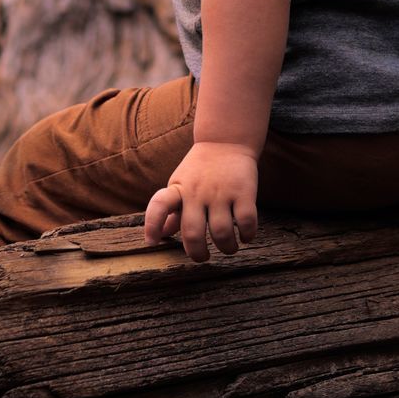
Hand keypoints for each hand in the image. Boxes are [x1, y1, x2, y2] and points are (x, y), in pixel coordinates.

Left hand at [143, 141, 258, 262]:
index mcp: (179, 189)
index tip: (151, 242)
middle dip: (198, 254)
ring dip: (226, 248)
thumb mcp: (180, 184)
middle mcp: (198, 192)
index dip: (152, 225)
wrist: (226, 140)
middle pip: (193, 233)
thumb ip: (171, 211)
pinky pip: (246, 221)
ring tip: (229, 247)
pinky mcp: (244, 190)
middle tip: (204, 257)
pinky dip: (247, 235)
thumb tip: (160, 236)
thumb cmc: (199, 169)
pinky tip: (245, 235)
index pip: (159, 205)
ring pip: (221, 232)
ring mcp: (221, 192)